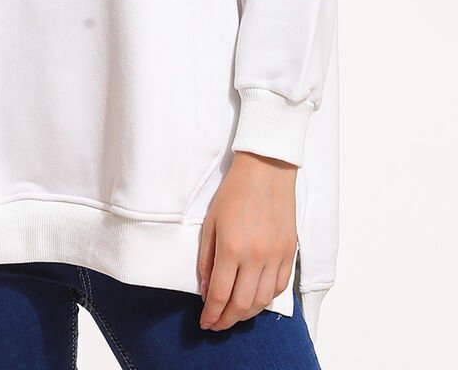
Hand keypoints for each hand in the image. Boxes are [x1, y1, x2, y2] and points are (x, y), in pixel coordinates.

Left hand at [197, 150, 297, 331]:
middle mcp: (256, 257)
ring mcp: (276, 256)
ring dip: (246, 314)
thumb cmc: (234, 192)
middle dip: (227, 320)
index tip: (204, 322)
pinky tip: (255, 299)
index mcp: (231, 248)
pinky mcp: (289, 252)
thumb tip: (206, 289)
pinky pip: (279, 287)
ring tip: (233, 316)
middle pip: (241, 305)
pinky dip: (266, 299)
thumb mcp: (210, 222)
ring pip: (262, 301)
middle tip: (217, 324)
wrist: (266, 170)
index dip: (211, 314)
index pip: (220, 295)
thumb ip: (207, 259)